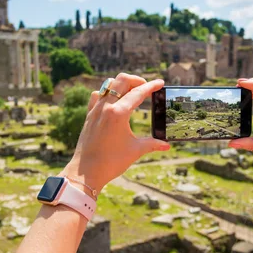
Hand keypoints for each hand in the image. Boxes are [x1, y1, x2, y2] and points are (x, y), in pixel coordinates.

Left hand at [63, 73, 169, 193]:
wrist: (86, 172)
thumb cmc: (111, 162)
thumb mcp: (135, 151)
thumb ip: (152, 144)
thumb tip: (166, 145)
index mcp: (118, 113)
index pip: (138, 93)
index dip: (151, 86)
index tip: (160, 82)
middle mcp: (106, 107)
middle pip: (122, 80)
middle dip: (136, 80)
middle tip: (146, 87)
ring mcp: (95, 110)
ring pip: (108, 85)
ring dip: (121, 84)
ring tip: (131, 92)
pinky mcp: (89, 115)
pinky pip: (97, 95)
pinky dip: (106, 93)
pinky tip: (112, 101)